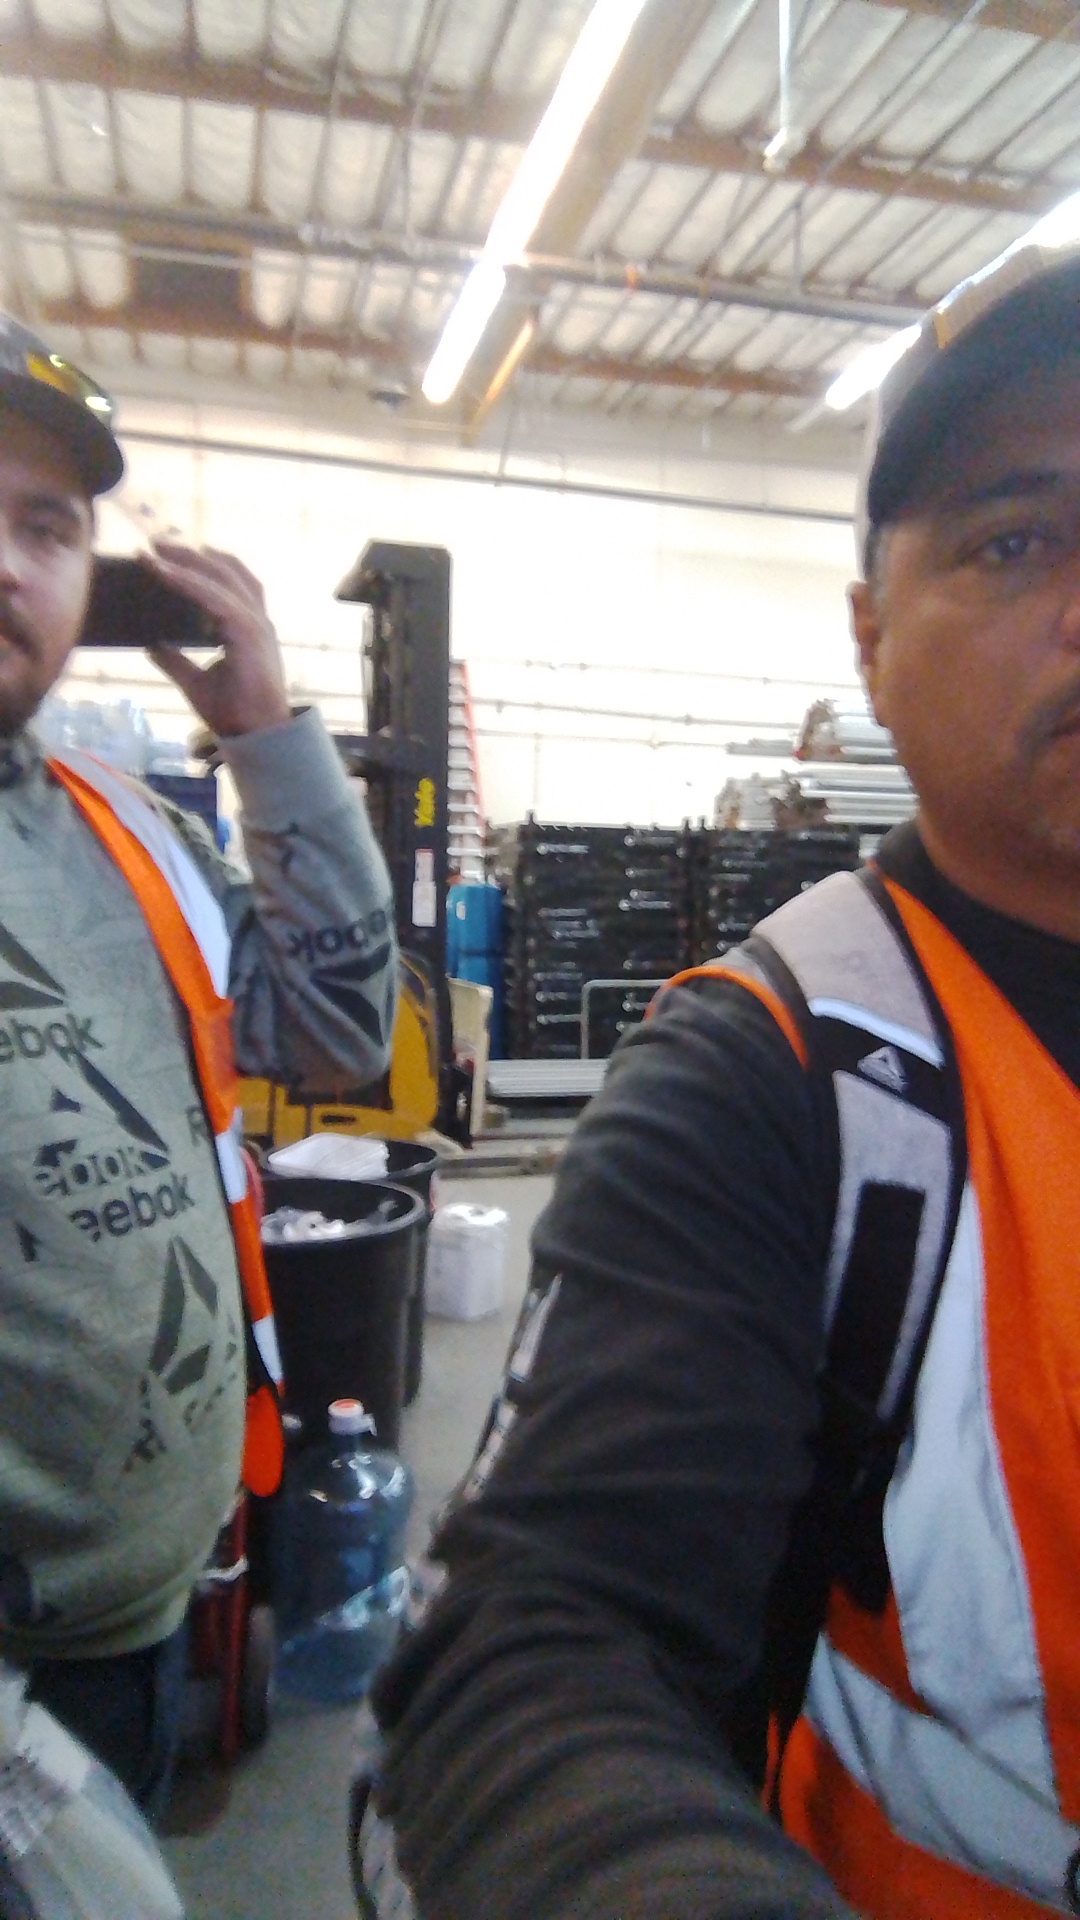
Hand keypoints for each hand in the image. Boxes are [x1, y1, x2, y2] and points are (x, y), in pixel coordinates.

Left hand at [145, 542, 291, 737]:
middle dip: (191, 554)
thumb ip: (177, 662)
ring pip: (220, 580)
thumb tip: (152, 646)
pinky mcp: (249, 634)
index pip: (228, 585)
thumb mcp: (196, 682)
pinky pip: (216, 599)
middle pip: (226, 572)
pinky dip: (188, 583)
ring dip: (187, 561)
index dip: (201, 566)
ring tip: (157, 550)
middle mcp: (257, 621)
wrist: (258, 736)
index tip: (169, 554)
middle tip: (157, 542)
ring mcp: (256, 625)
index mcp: (249, 628)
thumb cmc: (236, 713)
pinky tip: (165, 573)